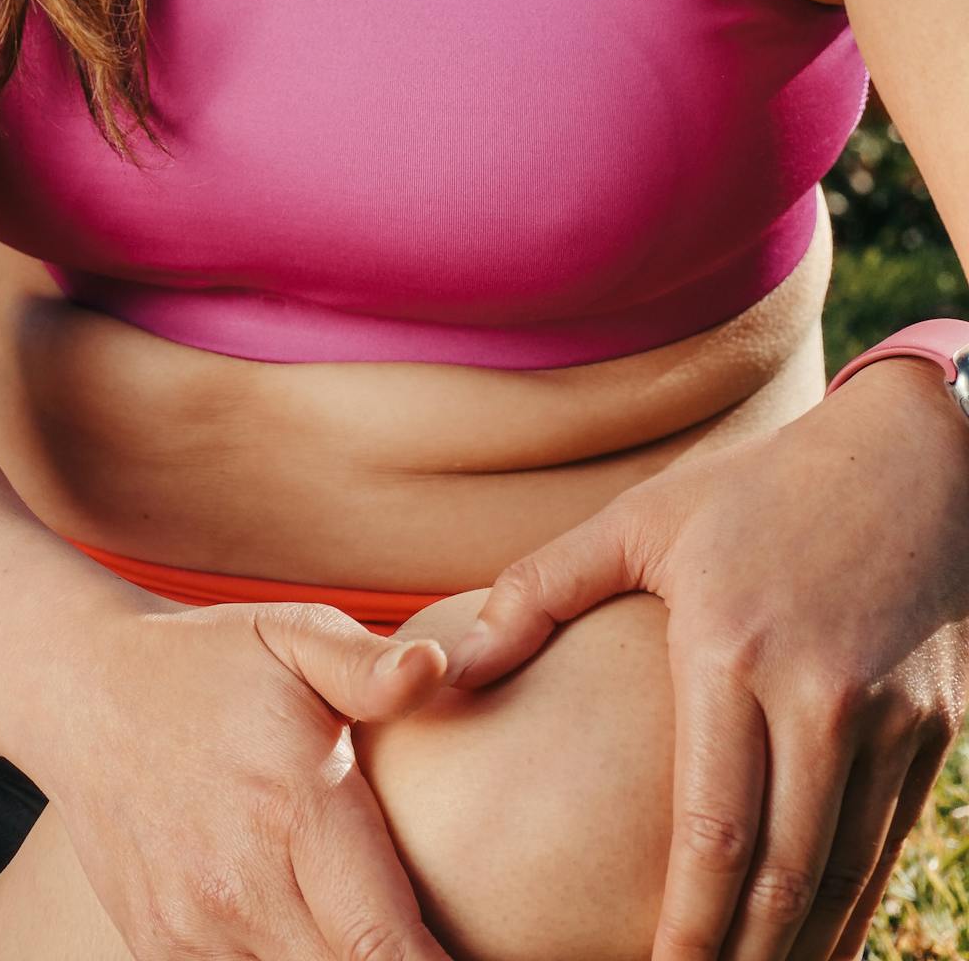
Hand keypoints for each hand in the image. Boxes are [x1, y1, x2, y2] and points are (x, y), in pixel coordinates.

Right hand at [44, 591, 457, 958]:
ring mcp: (192, 932)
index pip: (383, 947)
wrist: (85, 694)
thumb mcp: (292, 634)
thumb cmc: (212, 661)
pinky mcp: (160, 952)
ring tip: (365, 924)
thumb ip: (368, 665)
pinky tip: (303, 926)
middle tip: (424, 930)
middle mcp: (241, 888)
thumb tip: (436, 668)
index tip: (486, 955)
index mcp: (293, 810)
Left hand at [439, 357, 968, 960]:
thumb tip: (448, 668)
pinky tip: (813, 939)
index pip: (709, 830)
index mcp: (732, 648)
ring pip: (841, 874)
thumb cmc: (758, 488)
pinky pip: (886, 842)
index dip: (684, 929)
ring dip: (799, 949)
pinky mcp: (931, 727)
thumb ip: (540, 590)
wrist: (915, 458)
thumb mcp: (644, 519)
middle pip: (780, 875)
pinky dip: (850, 905)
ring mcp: (885, 717)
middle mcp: (817, 694)